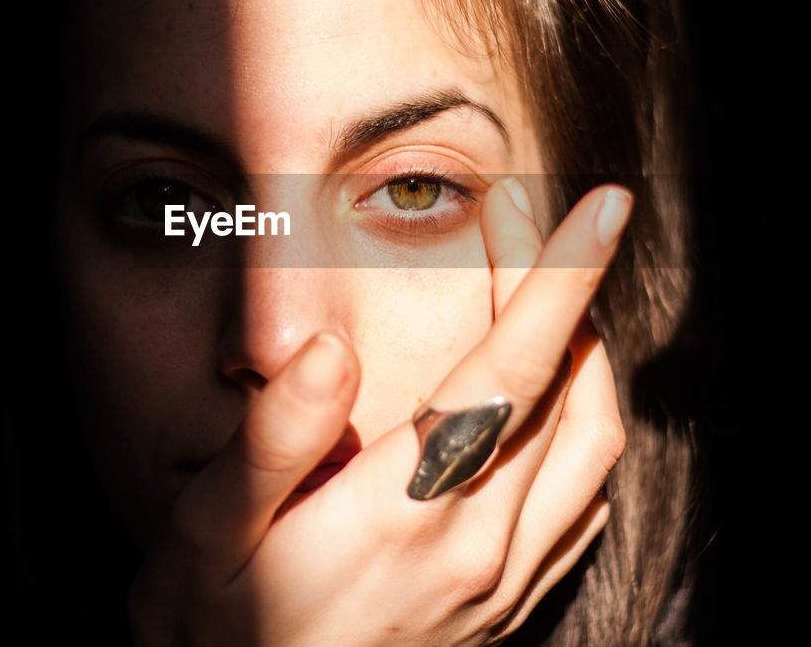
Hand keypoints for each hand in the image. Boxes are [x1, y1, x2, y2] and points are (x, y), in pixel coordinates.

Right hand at [128, 182, 630, 644]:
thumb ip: (272, 443)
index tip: (605, 206)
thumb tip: (329, 346)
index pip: (511, 367)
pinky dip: (588, 441)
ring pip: (594, 453)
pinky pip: (584, 513)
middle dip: (569, 296)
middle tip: (534, 232)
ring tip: (554, 310)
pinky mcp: (505, 615)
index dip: (563, 278)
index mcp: (404, 510)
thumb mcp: (206, 538)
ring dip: (590, 365)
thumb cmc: (212, 633)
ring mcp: (500, 586)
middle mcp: (475, 546)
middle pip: (565, 393)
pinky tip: (551, 415)